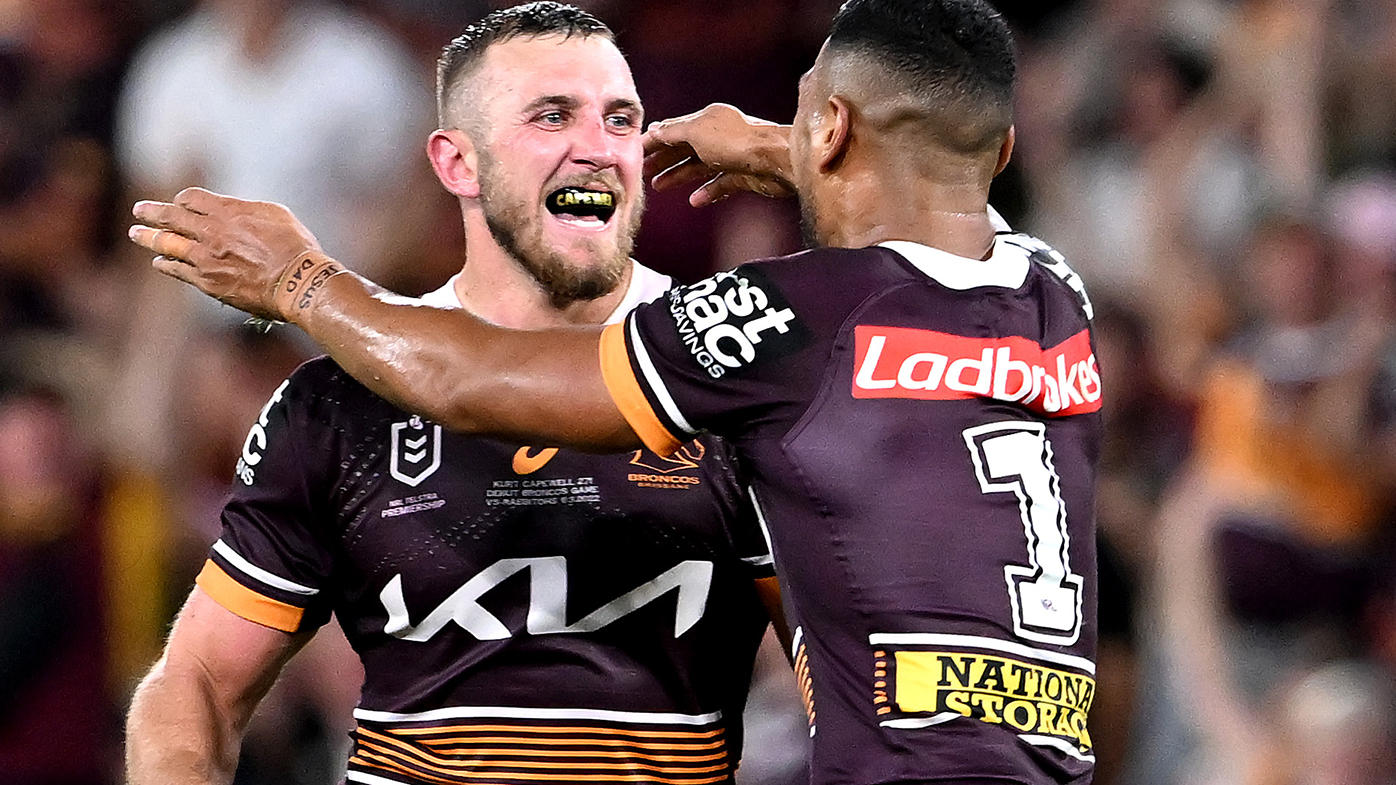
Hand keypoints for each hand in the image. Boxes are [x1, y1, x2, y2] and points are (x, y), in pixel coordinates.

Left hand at [129, 188, 330, 322]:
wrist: (297, 281)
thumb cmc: (295, 247)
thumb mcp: (276, 214)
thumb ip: (247, 209)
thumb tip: (234, 210)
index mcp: (227, 211)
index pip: (191, 198)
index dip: (183, 200)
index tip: (179, 203)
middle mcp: (211, 231)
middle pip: (171, 217)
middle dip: (152, 212)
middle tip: (140, 210)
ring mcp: (206, 258)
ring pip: (167, 243)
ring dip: (148, 237)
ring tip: (136, 234)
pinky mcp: (207, 282)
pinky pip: (177, 270)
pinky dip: (165, 264)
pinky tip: (159, 262)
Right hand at [643, 104, 795, 206]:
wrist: (776, 161)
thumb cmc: (739, 142)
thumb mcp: (697, 131)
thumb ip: (674, 131)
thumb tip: (654, 129)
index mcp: (707, 120)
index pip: (674, 129)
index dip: (654, 140)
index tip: (636, 151)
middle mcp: (719, 136)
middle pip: (684, 148)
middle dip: (663, 159)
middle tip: (643, 171)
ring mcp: (731, 156)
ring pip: (698, 166)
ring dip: (678, 176)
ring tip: (659, 187)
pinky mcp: (743, 176)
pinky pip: (719, 184)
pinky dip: (706, 192)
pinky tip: (695, 200)